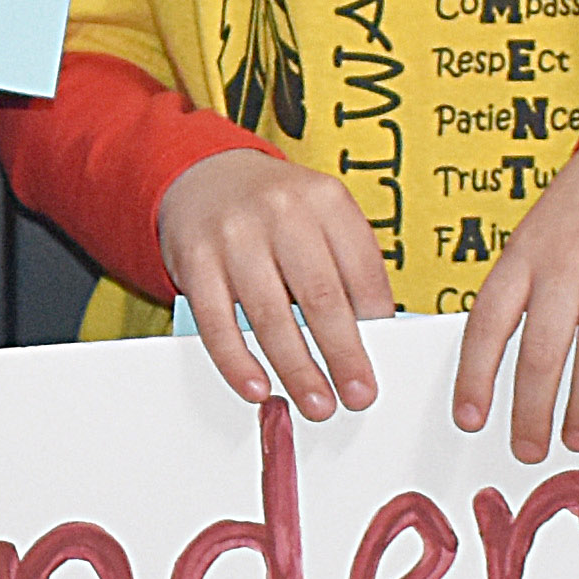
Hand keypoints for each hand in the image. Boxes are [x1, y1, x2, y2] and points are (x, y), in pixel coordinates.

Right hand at [156, 148, 393, 417]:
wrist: (205, 176)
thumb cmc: (275, 210)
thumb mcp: (320, 216)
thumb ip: (344, 265)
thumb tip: (367, 338)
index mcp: (326, 199)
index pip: (361, 269)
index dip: (375, 321)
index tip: (382, 360)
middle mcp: (281, 211)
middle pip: (320, 296)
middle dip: (342, 355)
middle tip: (357, 395)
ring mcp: (234, 236)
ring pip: (270, 315)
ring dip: (296, 369)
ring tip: (316, 402)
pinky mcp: (196, 261)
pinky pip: (218, 322)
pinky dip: (238, 361)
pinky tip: (257, 386)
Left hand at [454, 117, 578, 456]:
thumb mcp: (534, 236)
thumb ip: (519, 291)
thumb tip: (496, 363)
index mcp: (524, 255)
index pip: (487, 323)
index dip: (475, 376)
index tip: (469, 418)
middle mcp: (566, 264)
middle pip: (541, 352)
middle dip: (531, 411)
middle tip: (528, 449)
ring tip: (577, 437)